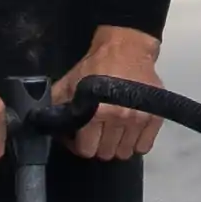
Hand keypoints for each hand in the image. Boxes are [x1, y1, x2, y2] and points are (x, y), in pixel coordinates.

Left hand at [54, 26, 165, 160]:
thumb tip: (45, 125)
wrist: (127, 48)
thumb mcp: (69, 82)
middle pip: (106, 153)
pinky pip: (144, 147)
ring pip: (124, 153)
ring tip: (114, 131)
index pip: (87, 150)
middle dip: (98, 145)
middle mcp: (119, 117)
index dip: (80, 144)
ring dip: (117, 145)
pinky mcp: (155, 118)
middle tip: (97, 132)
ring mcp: (140, 119)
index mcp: (96, 111)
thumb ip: (56, 105)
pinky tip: (129, 131)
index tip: (81, 136)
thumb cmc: (96, 66)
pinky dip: (135, 143)